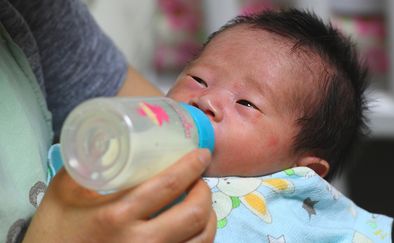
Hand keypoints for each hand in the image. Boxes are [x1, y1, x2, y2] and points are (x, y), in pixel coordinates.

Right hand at [23, 149, 215, 242]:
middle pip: (194, 214)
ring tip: (201, 203)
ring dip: (209, 216)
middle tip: (199, 180)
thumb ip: (88, 164)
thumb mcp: (62, 192)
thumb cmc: (54, 232)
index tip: (201, 155)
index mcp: (116, 215)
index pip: (168, 185)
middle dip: (204, 191)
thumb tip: (111, 138)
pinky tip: (194, 228)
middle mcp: (140, 242)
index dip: (192, 166)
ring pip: (201, 239)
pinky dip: (200, 238)